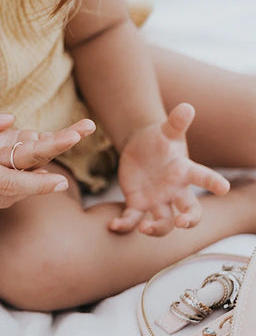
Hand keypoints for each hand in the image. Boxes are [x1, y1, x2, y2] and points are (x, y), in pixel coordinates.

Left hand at [110, 103, 229, 235]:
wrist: (140, 147)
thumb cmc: (159, 139)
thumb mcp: (166, 130)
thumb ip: (176, 122)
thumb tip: (187, 107)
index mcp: (184, 171)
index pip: (203, 177)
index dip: (213, 182)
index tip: (223, 187)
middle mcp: (174, 191)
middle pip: (188, 210)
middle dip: (189, 219)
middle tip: (183, 222)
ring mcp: (157, 201)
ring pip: (163, 223)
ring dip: (155, 229)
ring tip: (143, 228)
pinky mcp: (137, 204)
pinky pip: (132, 219)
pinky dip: (124, 224)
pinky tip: (112, 225)